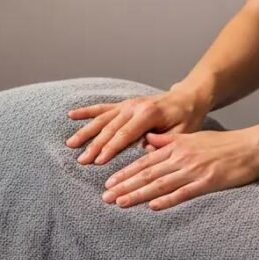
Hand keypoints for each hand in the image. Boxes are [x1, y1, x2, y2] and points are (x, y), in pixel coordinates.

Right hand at [66, 87, 208, 164]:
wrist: (187, 98)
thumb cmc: (186, 118)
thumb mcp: (182, 132)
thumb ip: (164, 141)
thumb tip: (145, 151)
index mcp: (148, 113)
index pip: (125, 134)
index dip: (111, 148)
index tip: (98, 161)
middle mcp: (134, 106)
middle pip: (110, 128)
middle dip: (94, 145)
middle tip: (82, 160)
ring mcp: (127, 104)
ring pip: (102, 119)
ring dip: (86, 132)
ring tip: (71, 144)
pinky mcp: (123, 104)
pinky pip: (102, 108)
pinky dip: (86, 111)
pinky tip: (71, 115)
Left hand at [101, 129, 258, 210]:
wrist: (251, 147)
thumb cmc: (222, 143)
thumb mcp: (192, 137)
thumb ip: (168, 140)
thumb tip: (147, 142)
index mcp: (176, 147)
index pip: (145, 161)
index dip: (125, 173)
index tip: (108, 182)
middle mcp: (181, 158)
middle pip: (147, 174)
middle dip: (125, 185)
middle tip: (105, 196)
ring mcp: (194, 171)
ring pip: (160, 184)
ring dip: (139, 194)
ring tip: (120, 203)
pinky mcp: (207, 182)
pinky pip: (184, 193)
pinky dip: (168, 200)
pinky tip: (153, 207)